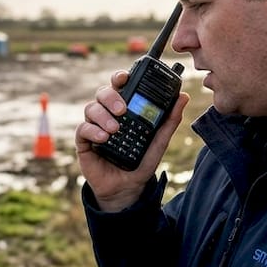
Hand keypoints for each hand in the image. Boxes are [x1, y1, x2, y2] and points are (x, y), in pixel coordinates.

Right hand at [75, 70, 189, 211]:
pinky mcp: (84, 142)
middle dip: (111, 97)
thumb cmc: (141, 163)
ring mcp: (94, 127)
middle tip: (122, 109)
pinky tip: (104, 138)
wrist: (127, 188)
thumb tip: (184, 97)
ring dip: (103, 116)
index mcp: (124, 109)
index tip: (124, 77)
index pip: (119, 87)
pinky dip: (93, 131)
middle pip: (102, 93)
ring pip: (91, 108)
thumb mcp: (158, 142)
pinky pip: (83, 129)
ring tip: (115, 129)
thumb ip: (169, 121)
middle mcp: (108, 114)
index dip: (119, 78)